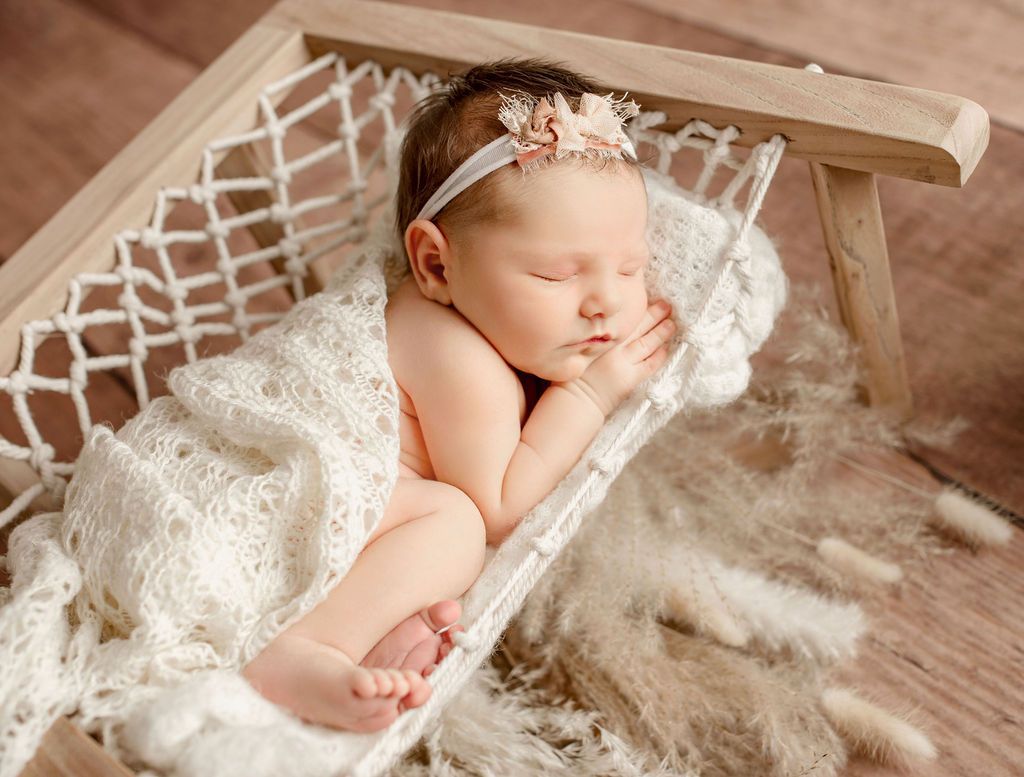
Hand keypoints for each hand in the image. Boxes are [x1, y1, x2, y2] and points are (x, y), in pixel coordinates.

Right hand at [555, 299, 674, 416]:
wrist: (574, 400)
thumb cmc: (571, 375)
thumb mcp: (577, 347)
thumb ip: (591, 335)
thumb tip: (605, 325)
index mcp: (600, 336)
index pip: (623, 318)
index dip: (637, 308)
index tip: (646, 298)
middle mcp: (613, 346)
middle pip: (639, 326)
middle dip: (654, 314)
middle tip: (667, 305)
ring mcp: (623, 362)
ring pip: (647, 343)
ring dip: (662, 332)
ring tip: (672, 323)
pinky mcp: (630, 378)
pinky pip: (649, 364)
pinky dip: (659, 356)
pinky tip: (666, 349)